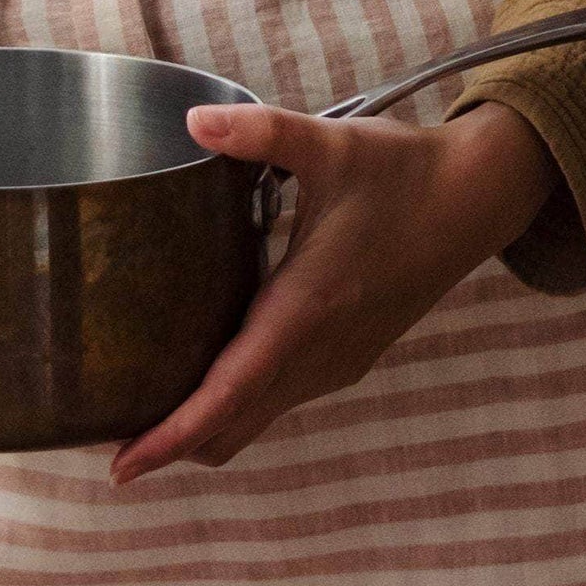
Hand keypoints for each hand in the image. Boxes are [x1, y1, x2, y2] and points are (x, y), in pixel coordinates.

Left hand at [109, 99, 555, 483]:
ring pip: (256, 421)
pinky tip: (205, 379)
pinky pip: (279, 402)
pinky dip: (236, 409)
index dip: (172, 435)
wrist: (477, 198)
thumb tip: (193, 119)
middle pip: (233, 428)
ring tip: (141, 416)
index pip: (229, 393)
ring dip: (204, 429)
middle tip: (109, 444)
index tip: (123, 467)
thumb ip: (261, 133)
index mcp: (306, 310)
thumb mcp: (331, 144)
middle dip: (171, 445)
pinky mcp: (346, 357)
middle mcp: (320, 352)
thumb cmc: (403, 172)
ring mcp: (337, 362)